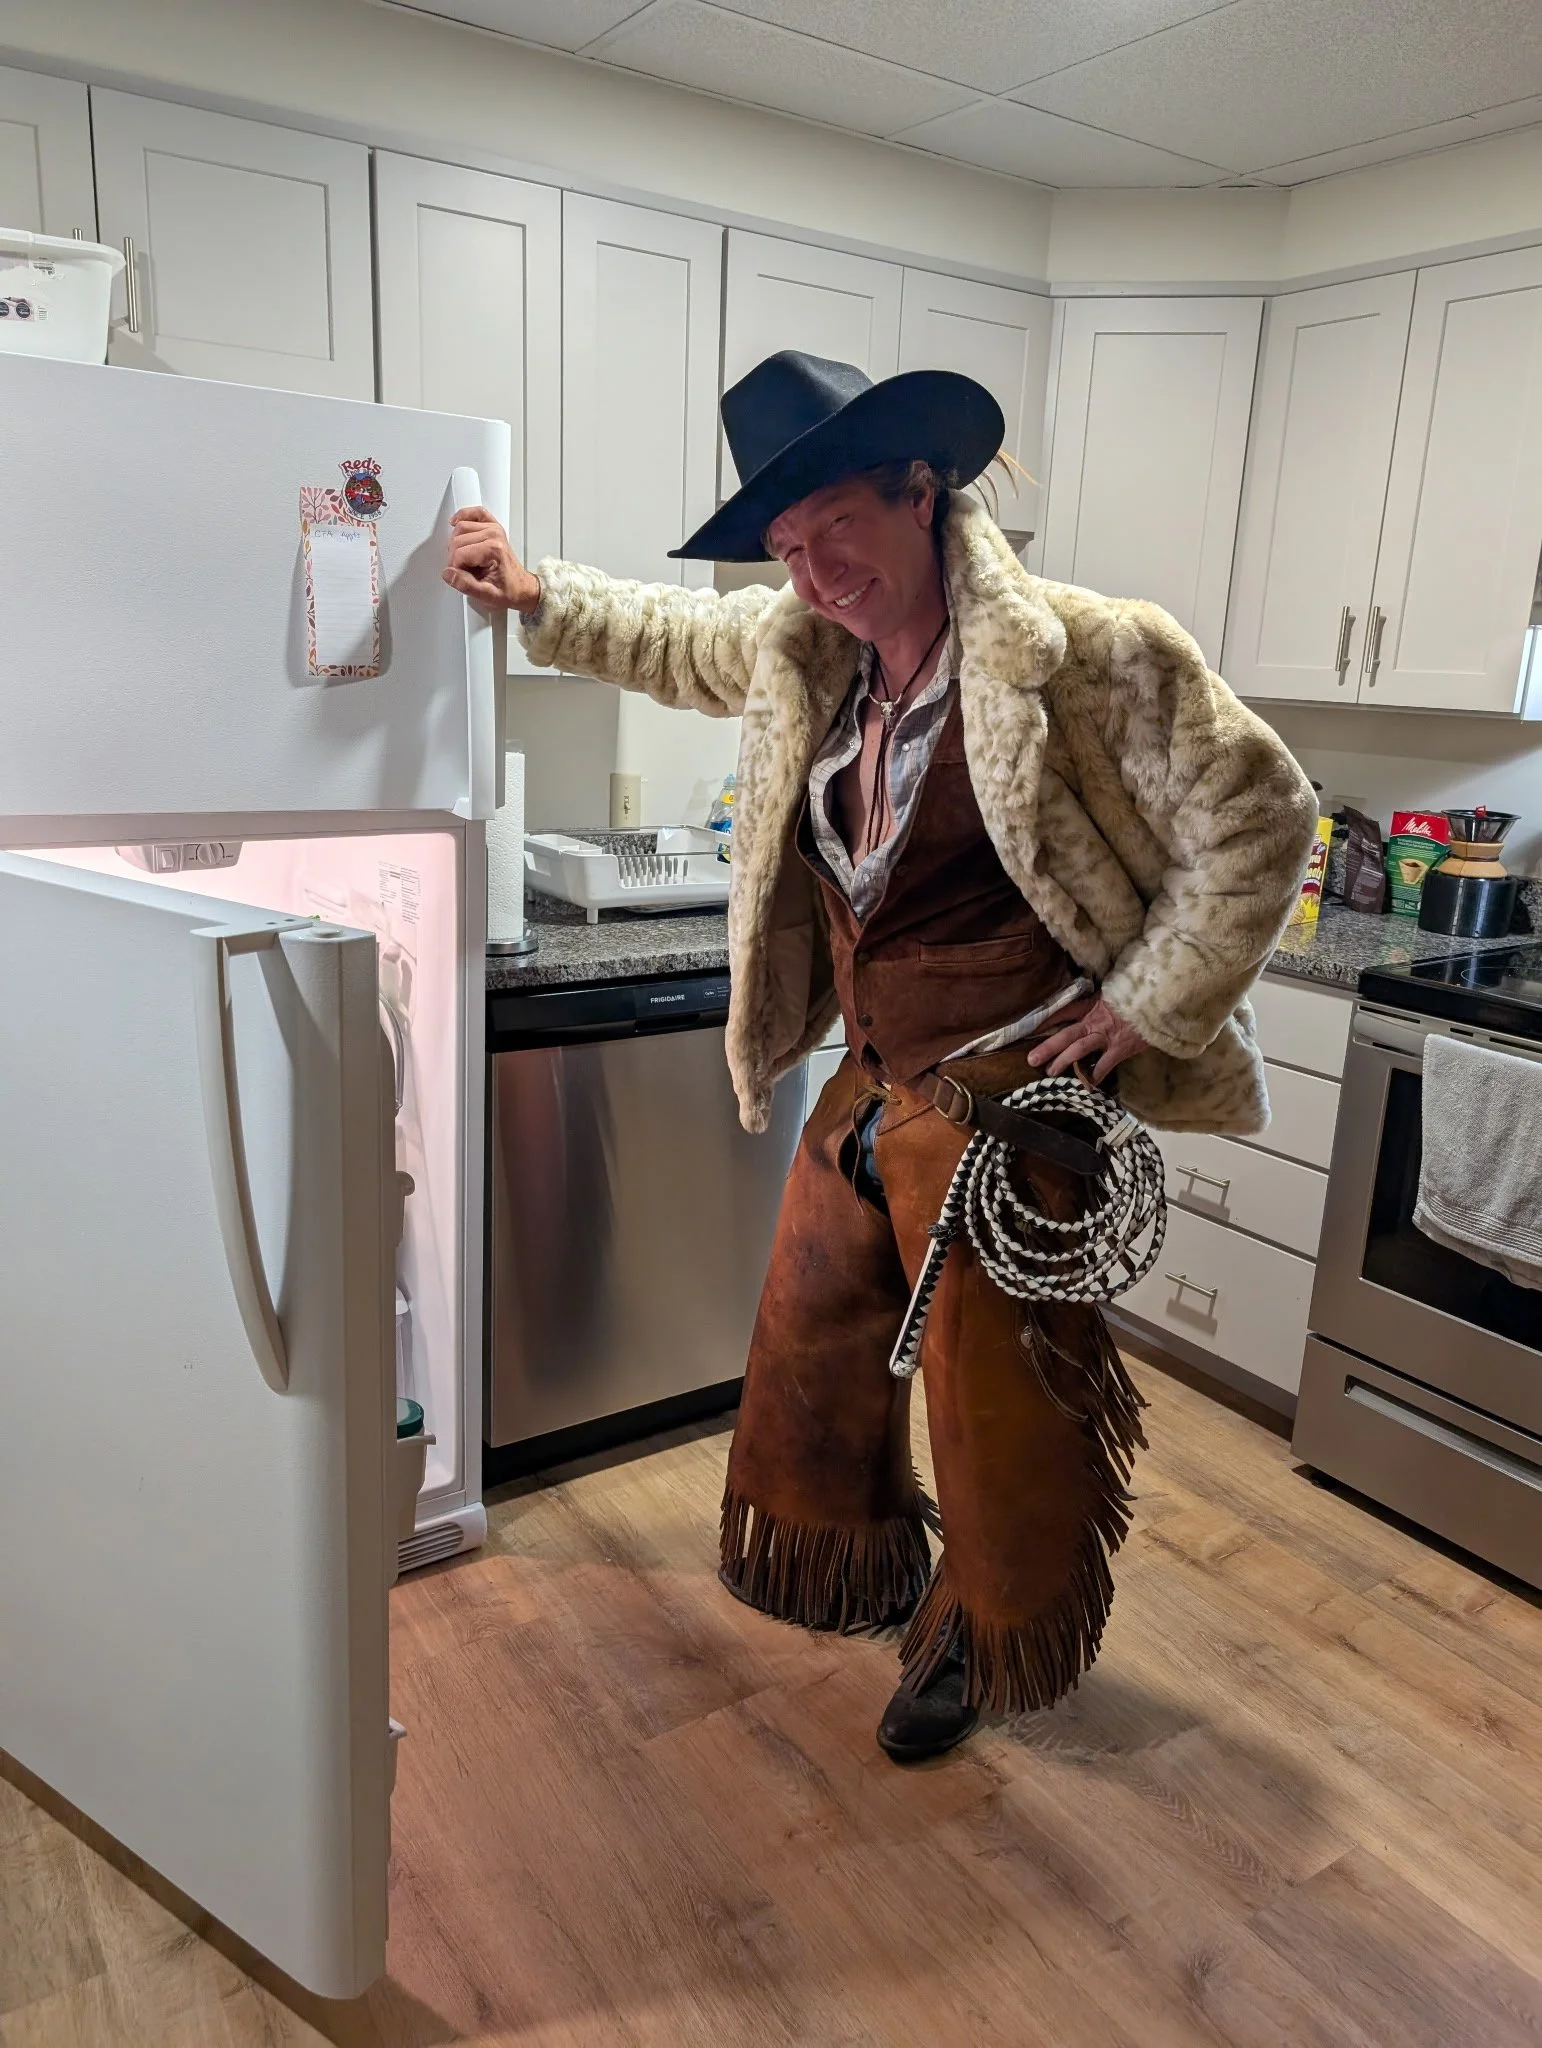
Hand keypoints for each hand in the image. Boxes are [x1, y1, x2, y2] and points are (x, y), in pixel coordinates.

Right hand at [444, 506, 540, 612]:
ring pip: (460, 528)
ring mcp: (493, 528)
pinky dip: (463, 515)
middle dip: (454, 557)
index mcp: (494, 550)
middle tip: (463, 570)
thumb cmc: (508, 590)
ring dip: (456, 543)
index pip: (459, 554)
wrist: (521, 587)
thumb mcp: (487, 595)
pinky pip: (475, 513)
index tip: (462, 577)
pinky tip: (455, 522)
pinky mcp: (492, 526)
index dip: (456, 569)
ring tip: (465, 558)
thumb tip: (448, 573)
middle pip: (457, 540)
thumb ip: (466, 585)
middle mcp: (494, 535)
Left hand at [1027, 996, 1147, 1083]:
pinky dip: (1094, 1076)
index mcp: (1091, 1006)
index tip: (1031, 1027)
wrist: (1158, 1003)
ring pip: (1078, 1050)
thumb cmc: (1136, 998)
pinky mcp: (1119, 1049)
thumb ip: (1099, 1003)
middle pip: (1065, 1034)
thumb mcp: (1114, 995)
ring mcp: (1106, 1036)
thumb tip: (1088, 1007)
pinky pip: (1102, 1066)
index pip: (1064, 1011)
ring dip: (1063, 1062)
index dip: (1046, 1019)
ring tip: (1050, 1073)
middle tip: (1031, 1059)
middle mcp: (1094, 1021)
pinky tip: (1086, 1086)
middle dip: (1047, 1047)